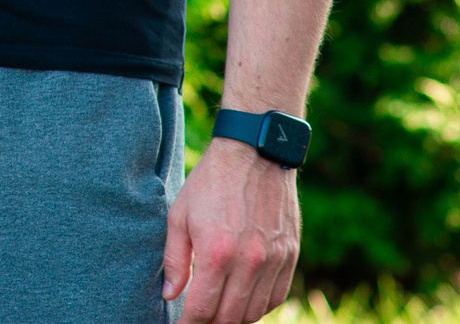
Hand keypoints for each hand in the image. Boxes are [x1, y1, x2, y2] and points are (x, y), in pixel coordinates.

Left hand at [163, 133, 298, 321]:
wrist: (254, 153)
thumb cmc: (210, 182)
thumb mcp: (179, 215)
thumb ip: (173, 259)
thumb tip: (169, 294)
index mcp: (216, 252)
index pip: (202, 309)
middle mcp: (249, 261)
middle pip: (229, 317)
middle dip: (209, 323)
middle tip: (196, 318)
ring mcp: (274, 260)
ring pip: (254, 312)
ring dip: (234, 318)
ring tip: (217, 311)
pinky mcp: (290, 255)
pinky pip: (276, 297)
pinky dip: (259, 306)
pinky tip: (243, 299)